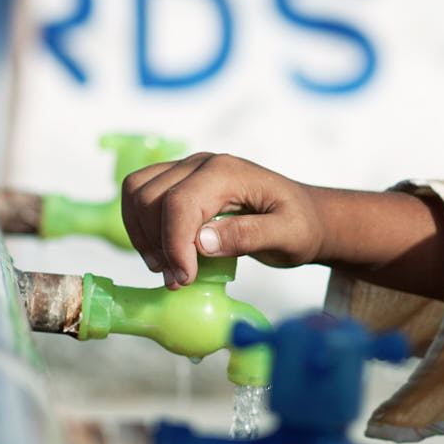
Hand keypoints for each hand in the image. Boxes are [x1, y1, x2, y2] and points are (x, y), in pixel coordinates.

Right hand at [121, 153, 326, 287]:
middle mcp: (202, 164)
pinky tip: (161, 253)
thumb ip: (249, 236)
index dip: (174, 244)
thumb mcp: (288, 236)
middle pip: (150, 197)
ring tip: (168, 268)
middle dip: (157, 243)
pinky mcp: (179, 183)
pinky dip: (140, 226)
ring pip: (137, 193)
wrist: (305, 215)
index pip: (180, 203)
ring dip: (142, 235)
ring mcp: (188, 170)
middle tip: (179, 279)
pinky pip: (140, 196)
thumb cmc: (300, 225)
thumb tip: (202, 242)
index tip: (184, 278)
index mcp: (227, 172)